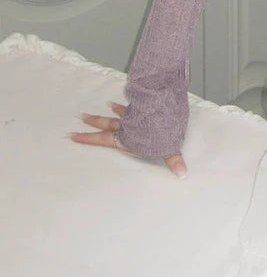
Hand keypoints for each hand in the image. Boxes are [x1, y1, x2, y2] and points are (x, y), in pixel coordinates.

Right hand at [71, 102, 187, 178]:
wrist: (165, 106)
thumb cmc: (163, 130)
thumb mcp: (167, 148)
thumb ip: (173, 161)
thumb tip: (182, 175)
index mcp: (127, 138)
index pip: (104, 139)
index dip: (89, 138)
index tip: (74, 136)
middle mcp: (127, 126)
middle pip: (106, 124)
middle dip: (93, 123)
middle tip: (80, 118)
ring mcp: (134, 114)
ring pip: (117, 113)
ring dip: (108, 112)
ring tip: (98, 108)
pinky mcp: (142, 106)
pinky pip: (130, 105)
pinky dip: (123, 105)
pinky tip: (118, 101)